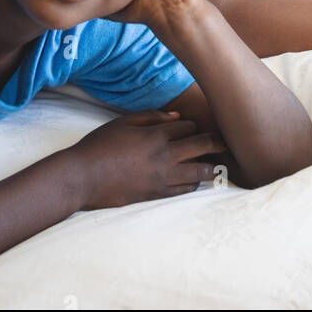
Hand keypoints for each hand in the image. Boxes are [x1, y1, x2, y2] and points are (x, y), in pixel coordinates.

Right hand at [66, 110, 225, 209]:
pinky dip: (193, 183)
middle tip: (228, 141)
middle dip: (218, 142)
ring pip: (199, 172)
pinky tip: (193, 178)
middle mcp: (164, 156)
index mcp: (156, 135)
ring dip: (209, 165)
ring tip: (214, 163)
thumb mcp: (123, 121)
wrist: (83, 177)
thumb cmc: (100, 145)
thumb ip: (152, 116)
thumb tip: (177, 116)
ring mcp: (162, 178)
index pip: (189, 127)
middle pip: (203, 146)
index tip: (196, 126)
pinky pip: (185, 190)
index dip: (194, 125)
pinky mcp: (156, 194)